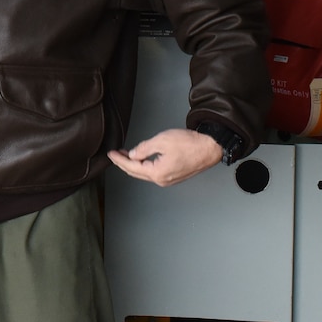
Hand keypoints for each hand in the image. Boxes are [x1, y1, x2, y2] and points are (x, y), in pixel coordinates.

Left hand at [108, 128, 223, 186]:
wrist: (210, 147)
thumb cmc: (190, 144)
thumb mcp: (162, 141)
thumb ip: (144, 148)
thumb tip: (133, 155)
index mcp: (157, 173)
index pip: (131, 167)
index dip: (119, 160)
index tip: (111, 153)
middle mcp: (162, 180)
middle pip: (137, 173)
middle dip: (124, 163)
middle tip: (116, 155)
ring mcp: (169, 180)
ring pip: (145, 173)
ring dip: (134, 165)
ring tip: (126, 155)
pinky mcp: (175, 176)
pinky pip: (154, 173)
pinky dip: (145, 166)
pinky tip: (143, 159)